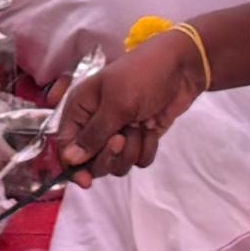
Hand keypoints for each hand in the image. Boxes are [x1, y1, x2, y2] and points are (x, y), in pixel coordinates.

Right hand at [48, 27, 205, 183]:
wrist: (182, 69)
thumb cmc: (142, 77)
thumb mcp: (116, 104)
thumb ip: (93, 135)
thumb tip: (69, 160)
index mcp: (81, 110)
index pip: (66, 146)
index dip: (73, 166)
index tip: (86, 181)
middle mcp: (96, 124)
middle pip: (92, 161)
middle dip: (110, 155)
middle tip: (123, 138)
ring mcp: (119, 133)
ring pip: (116, 164)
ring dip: (131, 150)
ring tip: (141, 127)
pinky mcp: (140, 139)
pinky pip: (138, 160)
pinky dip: (146, 148)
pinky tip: (152, 129)